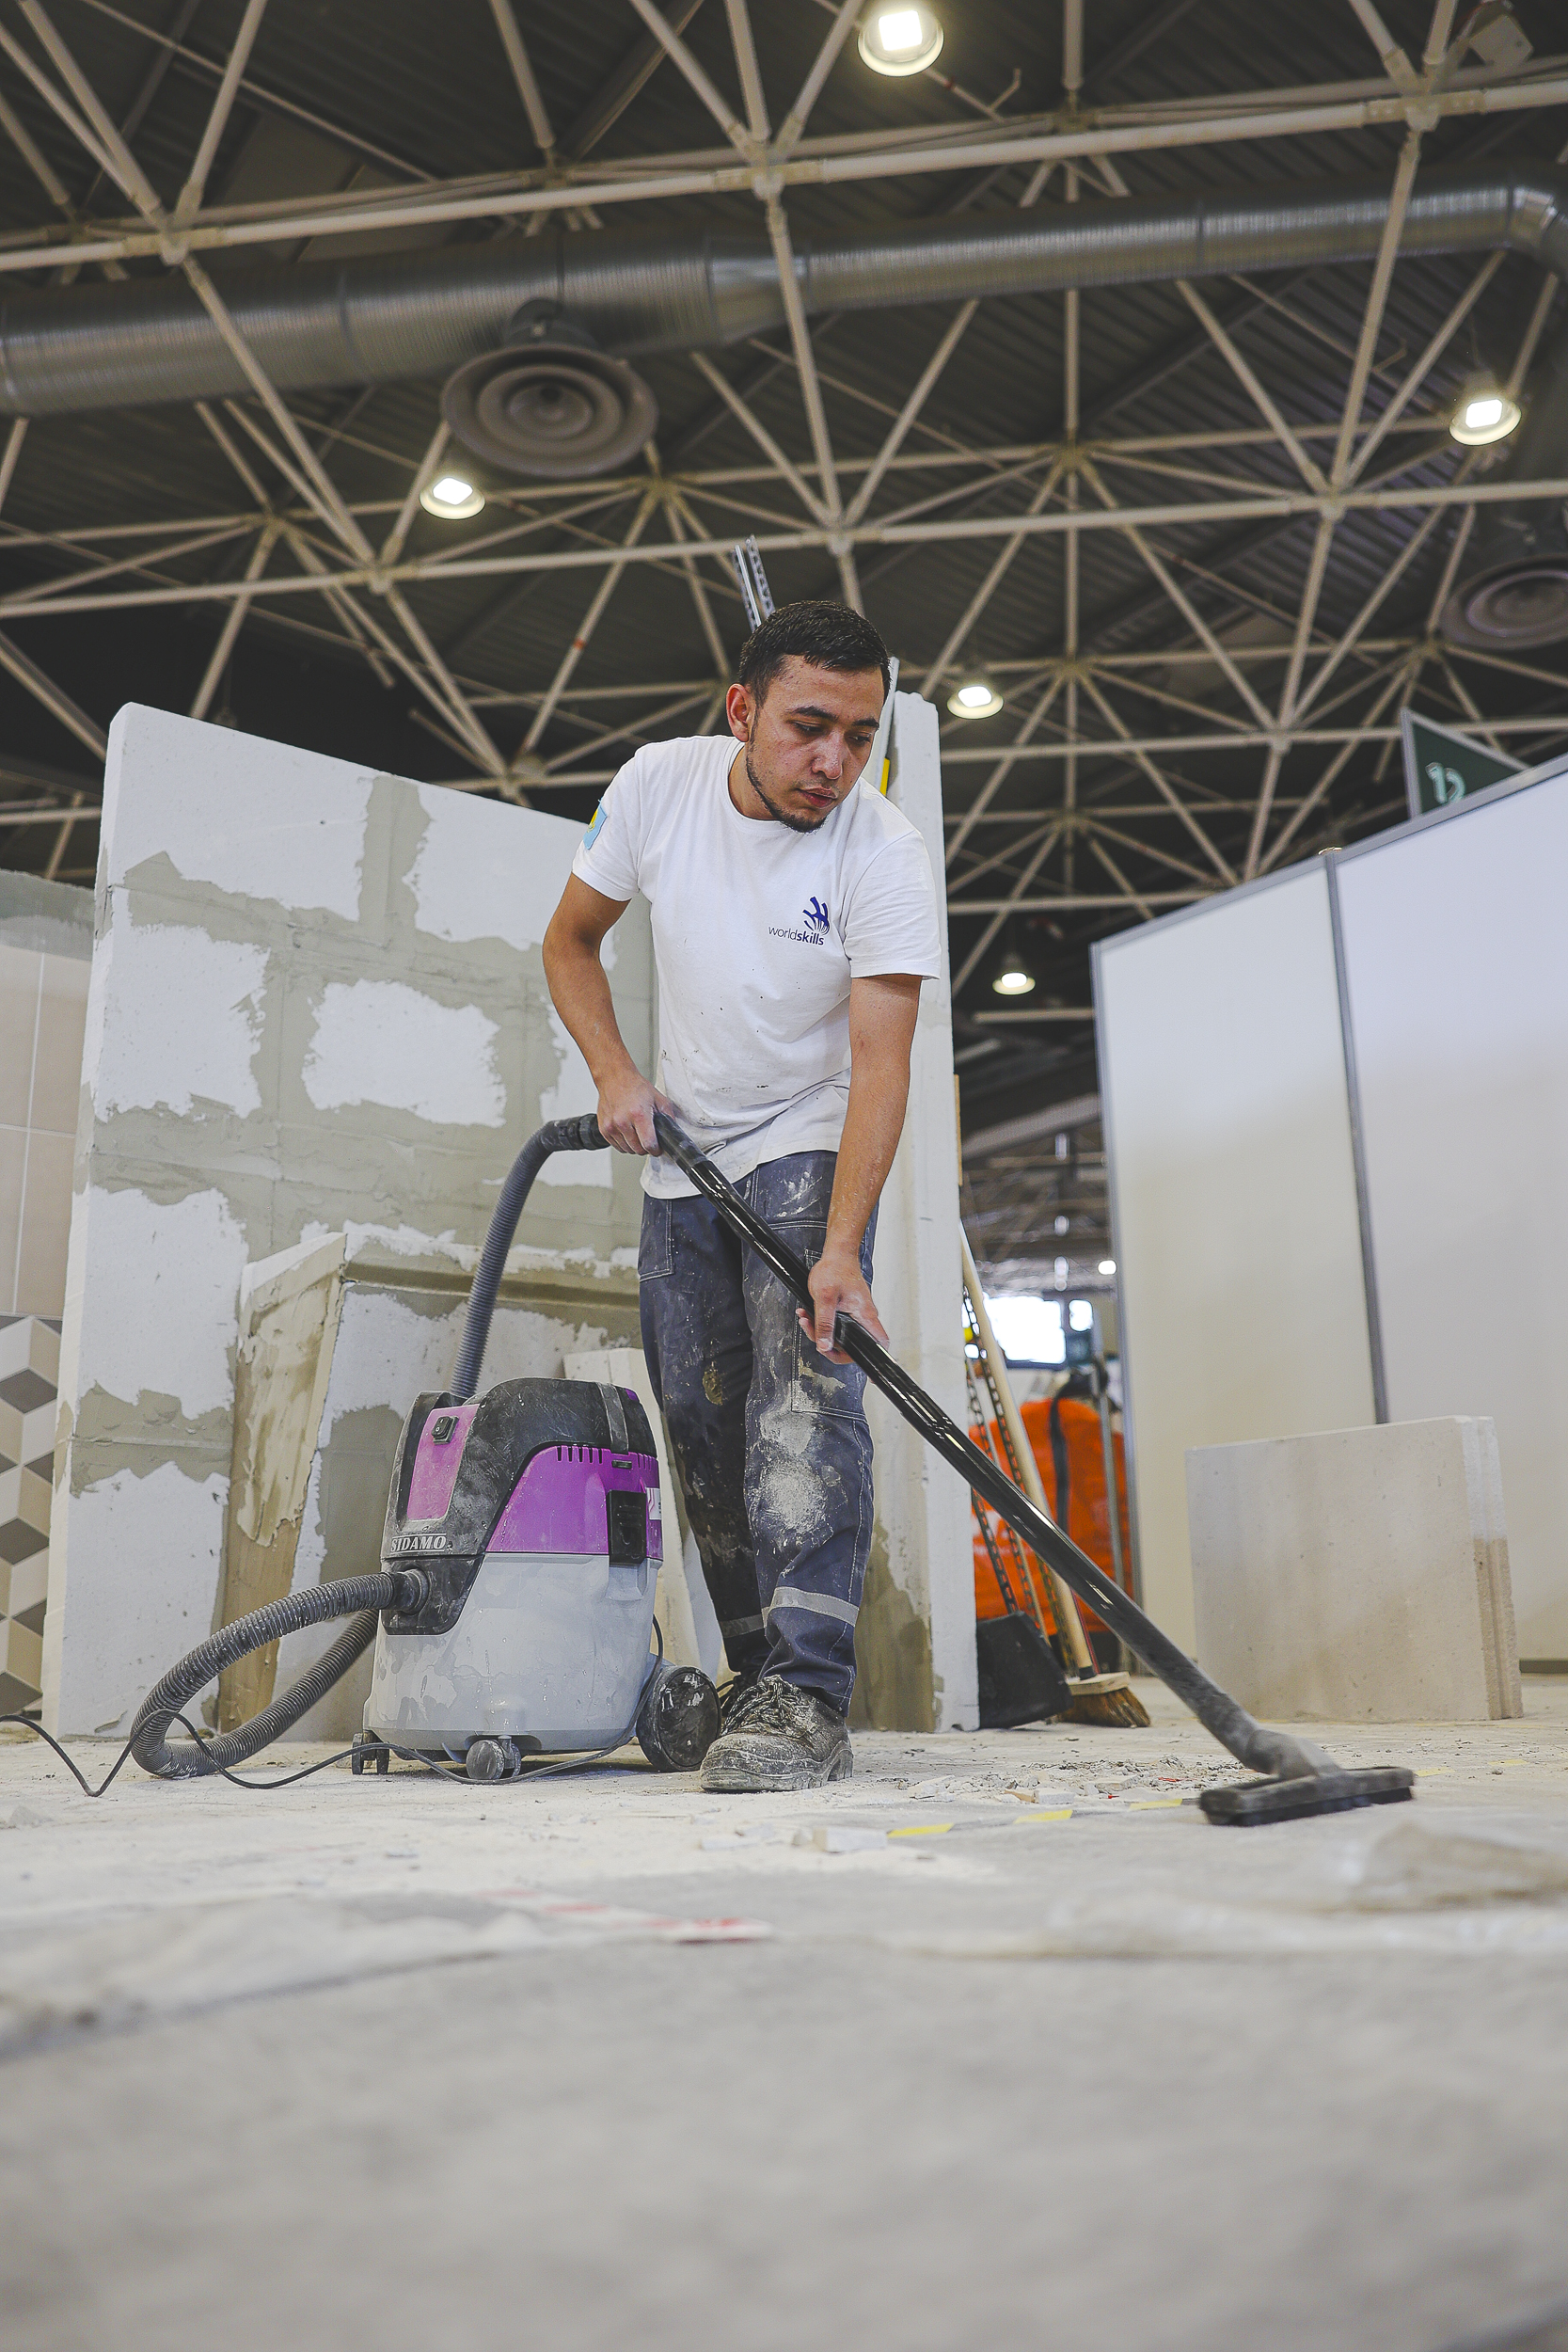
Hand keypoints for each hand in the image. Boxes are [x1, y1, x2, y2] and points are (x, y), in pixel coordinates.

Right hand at [596, 1069, 675, 1154]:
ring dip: (634, 1146)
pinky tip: (627, 1132)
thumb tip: (672, 1131)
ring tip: (637, 1133)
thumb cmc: (634, 1086)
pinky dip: (623, 1143)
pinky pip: (616, 1146)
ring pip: (627, 1150)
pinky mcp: (604, 1129)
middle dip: (645, 1147)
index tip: (657, 1148)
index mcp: (639, 1115)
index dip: (656, 1149)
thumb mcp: (658, 1098)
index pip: (648, 1144)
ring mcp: (611, 1126)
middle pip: (638, 1150)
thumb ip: (668, 1116)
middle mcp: (623, 1122)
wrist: (615, 1078)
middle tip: (647, 1138)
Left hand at [799, 1243, 888, 1364]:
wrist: (837, 1254)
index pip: (877, 1344)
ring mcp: (857, 1315)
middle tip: (813, 1333)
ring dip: (821, 1331)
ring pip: (840, 1336)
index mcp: (865, 1316)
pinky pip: (836, 1325)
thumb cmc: (835, 1270)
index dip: (875, 1362)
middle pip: (852, 1345)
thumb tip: (825, 1345)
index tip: (871, 1376)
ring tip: (806, 1318)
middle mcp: (864, 1318)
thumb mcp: (825, 1298)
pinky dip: (822, 1323)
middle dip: (829, 1344)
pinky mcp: (849, 1312)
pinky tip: (810, 1315)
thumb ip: (825, 1324)